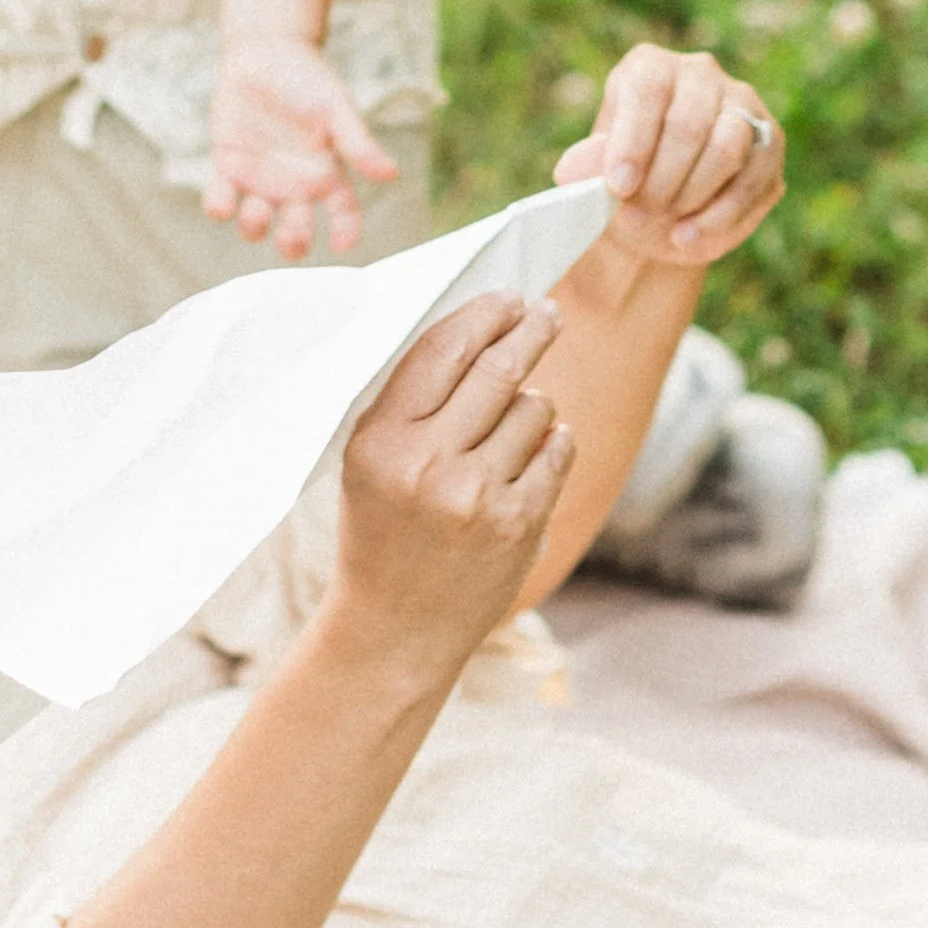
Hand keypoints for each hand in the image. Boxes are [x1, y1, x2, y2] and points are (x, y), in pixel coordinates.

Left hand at [204, 38, 400, 259]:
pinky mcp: (228, 166)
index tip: (344, 243)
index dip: (346, 231)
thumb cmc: (308, 78)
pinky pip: (221, 199)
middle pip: (297, 229)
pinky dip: (219, 207)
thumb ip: (358, 141)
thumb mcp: (335, 107)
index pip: (343, 212)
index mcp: (327, 172)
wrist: (264, 50)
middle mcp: (294, 183)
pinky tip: (223, 204)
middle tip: (293, 238)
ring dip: (255, 227)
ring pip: (256, 222)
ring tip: (257, 213)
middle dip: (294, 242)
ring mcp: (259, 177)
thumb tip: (390, 174)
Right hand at [329, 294, 573, 685]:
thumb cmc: (383, 531)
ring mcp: (476, 496)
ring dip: (533, 404)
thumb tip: (480, 329)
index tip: (508, 298)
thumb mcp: (371, 459)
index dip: (482, 315)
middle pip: (497, 368)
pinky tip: (535, 452)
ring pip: (534, 407)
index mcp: (381, 440)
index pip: (442, 350)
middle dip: (529, 330)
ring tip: (514, 423)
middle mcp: (427, 464)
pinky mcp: (518, 524)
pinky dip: (553, 441)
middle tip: (547, 314)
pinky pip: (557, 450)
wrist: (396, 628)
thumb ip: (414, 399)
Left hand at [552, 41, 784, 273]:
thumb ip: (584, 167)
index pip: (649, 88)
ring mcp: (743, 106)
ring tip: (664, 226)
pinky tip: (688, 238)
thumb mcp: (593, 173)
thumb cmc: (622, 181)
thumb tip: (573, 169)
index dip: (633, 139)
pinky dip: (719, 216)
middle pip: (689, 121)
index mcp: (650, 66)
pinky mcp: (770, 145)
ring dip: (692, 194)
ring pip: (728, 145)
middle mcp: (701, 74)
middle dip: (661, 179)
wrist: (657, 213)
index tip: (618, 187)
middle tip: (636, 216)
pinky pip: (753, 180)